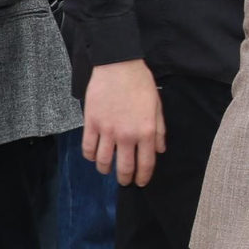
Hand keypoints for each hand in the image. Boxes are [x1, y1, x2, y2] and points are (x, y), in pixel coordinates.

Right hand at [83, 59, 166, 185]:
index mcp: (146, 131)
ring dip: (106, 170)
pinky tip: (94, 156)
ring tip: (107, 170)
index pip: (145, 163)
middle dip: (124, 179)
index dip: (143, 177)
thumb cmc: (140, 84)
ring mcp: (107, 130)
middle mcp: (127, 135)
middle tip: (124, 181)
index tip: (140, 182)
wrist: (118, 66)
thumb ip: (159, 130)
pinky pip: (88, 148)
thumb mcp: (156, 106)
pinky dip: (90, 157)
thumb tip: (160, 150)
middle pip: (124, 167)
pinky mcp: (91, 124)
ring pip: (103, 162)